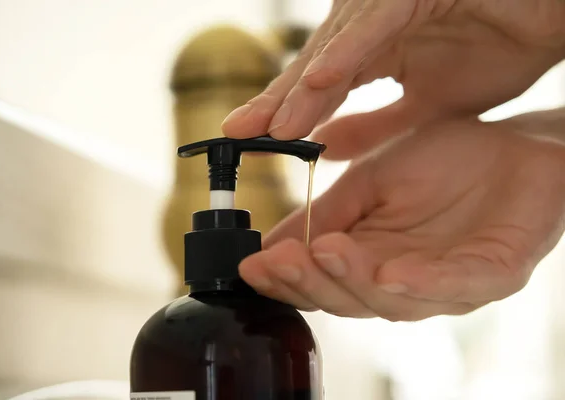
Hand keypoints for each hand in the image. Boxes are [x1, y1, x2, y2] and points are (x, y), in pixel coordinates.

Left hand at [221, 0, 564, 139]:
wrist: (554, 18)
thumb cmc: (497, 47)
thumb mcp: (426, 107)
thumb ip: (375, 127)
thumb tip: (326, 149)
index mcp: (373, 50)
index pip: (319, 88)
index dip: (285, 114)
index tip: (252, 141)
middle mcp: (373, 24)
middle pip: (316, 68)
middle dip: (277, 102)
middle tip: (239, 134)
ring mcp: (392, 4)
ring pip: (338, 48)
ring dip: (305, 87)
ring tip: (274, 124)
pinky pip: (379, 22)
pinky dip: (350, 51)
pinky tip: (321, 79)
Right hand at [237, 110, 564, 320]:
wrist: (513, 142)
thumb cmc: (444, 162)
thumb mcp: (368, 181)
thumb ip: (324, 213)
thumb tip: (266, 241)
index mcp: (372, 260)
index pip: (321, 282)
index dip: (285, 278)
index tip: (249, 263)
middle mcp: (405, 281)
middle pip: (349, 301)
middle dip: (310, 282)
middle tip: (279, 260)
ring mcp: (449, 283)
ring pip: (393, 302)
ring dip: (354, 281)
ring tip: (323, 253)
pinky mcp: (494, 273)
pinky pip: (456, 286)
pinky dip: (419, 283)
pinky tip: (388, 272)